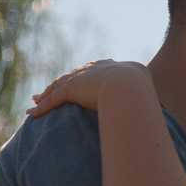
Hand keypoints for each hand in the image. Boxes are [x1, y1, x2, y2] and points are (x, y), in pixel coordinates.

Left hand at [26, 59, 150, 116]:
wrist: (131, 87)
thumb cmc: (143, 92)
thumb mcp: (147, 94)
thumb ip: (146, 102)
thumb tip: (154, 116)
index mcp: (112, 68)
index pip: (93, 72)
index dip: (85, 77)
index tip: (79, 81)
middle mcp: (94, 70)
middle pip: (72, 76)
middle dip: (61, 83)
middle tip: (51, 89)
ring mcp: (82, 79)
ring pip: (58, 87)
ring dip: (46, 95)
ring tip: (35, 100)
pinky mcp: (71, 89)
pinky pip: (52, 100)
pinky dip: (41, 107)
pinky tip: (31, 114)